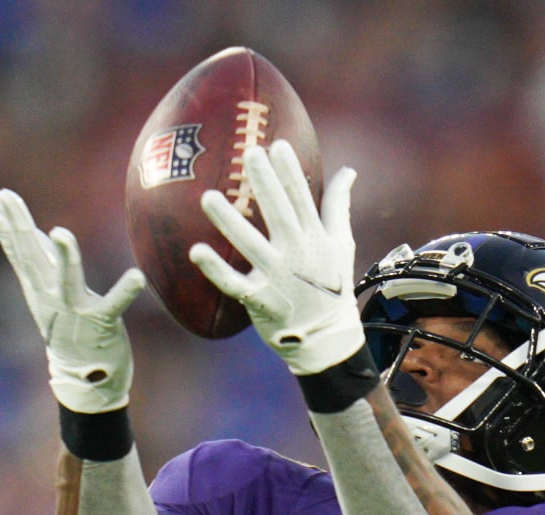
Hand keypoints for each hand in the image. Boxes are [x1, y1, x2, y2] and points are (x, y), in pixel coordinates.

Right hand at [0, 188, 145, 412]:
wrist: (85, 381)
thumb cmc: (71, 331)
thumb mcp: (50, 295)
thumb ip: (43, 264)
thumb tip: (34, 232)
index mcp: (39, 287)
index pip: (17, 249)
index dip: (3, 222)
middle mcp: (52, 297)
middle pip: (31, 256)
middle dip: (19, 226)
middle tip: (6, 197)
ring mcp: (76, 310)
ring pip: (67, 280)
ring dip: (64, 257)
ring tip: (60, 232)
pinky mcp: (102, 324)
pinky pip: (114, 305)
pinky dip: (125, 291)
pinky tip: (136, 276)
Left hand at [190, 140, 364, 375]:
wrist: (326, 338)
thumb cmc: (332, 287)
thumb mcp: (342, 244)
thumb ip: (339, 205)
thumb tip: (348, 171)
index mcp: (315, 237)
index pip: (302, 198)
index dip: (290, 172)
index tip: (277, 145)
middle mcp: (295, 254)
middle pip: (278, 213)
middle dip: (264, 183)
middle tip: (249, 153)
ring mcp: (276, 277)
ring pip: (249, 244)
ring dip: (229, 222)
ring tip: (207, 197)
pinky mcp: (259, 299)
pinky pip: (233, 283)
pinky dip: (215, 270)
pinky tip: (196, 250)